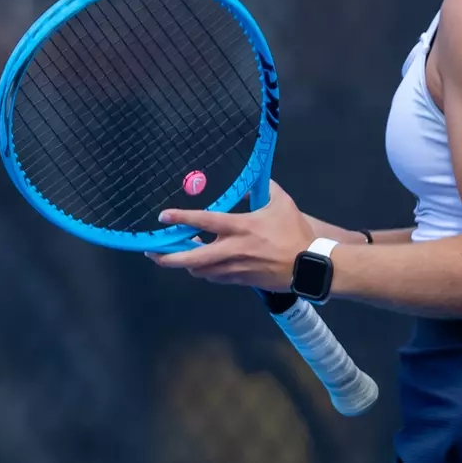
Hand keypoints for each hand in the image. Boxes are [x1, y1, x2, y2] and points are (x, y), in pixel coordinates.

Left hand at [147, 180, 315, 291]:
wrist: (309, 265)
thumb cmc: (294, 232)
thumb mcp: (282, 203)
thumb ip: (264, 189)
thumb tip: (251, 182)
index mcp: (240, 227)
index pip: (204, 221)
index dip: (181, 218)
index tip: (163, 217)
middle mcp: (232, 249)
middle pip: (192, 257)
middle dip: (168, 257)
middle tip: (152, 254)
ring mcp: (235, 268)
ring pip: (201, 271)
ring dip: (188, 264)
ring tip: (178, 257)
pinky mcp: (242, 281)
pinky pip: (217, 278)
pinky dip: (207, 272)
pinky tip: (204, 266)